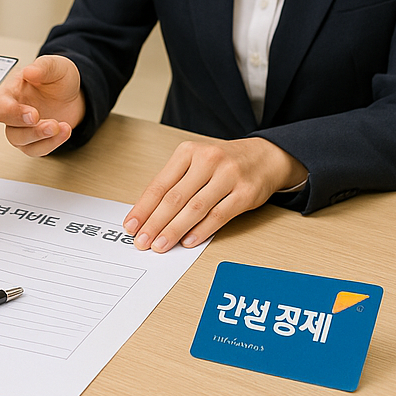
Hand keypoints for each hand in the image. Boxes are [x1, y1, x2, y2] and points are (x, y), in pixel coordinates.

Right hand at [0, 55, 84, 155]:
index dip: (13, 114)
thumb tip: (29, 71)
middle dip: (29, 131)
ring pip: (21, 142)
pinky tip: (64, 132)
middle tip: (51, 125)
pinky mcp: (35, 139)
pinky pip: (36, 149)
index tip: (33, 114)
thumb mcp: (55, 66)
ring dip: (42, 138)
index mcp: (11, 91)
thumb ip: (43, 67)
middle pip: (9, 129)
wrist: (72, 94)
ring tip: (61, 127)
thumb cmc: (58, 79)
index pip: (0, 107)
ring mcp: (23, 127)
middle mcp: (13, 111)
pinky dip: (52, 143)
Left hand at [123, 137, 307, 251]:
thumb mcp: (195, 162)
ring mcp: (228, 176)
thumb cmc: (223, 163)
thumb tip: (149, 214)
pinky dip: (201, 230)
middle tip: (142, 241)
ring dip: (174, 230)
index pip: (159, 184)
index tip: (131, 225)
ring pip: (195, 208)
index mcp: (188, 151)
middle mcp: (207, 160)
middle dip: (155, 222)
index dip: (143, 207)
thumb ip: (175, 183)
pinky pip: (218, 216)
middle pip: (174, 197)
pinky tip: (187, 241)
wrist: (264, 157)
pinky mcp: (245, 193)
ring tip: (161, 244)